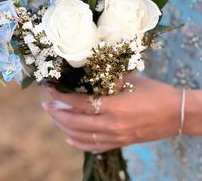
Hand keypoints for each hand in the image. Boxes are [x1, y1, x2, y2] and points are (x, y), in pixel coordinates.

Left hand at [42, 75, 180, 151]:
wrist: (175, 113)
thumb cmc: (154, 92)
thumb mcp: (129, 81)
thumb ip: (107, 80)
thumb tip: (88, 75)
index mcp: (113, 106)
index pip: (78, 103)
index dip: (61, 96)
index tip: (49, 89)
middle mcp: (111, 124)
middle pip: (75, 122)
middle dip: (57, 113)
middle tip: (47, 106)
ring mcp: (115, 137)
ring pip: (81, 136)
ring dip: (65, 128)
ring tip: (55, 119)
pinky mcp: (121, 142)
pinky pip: (95, 147)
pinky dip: (79, 144)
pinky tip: (70, 139)